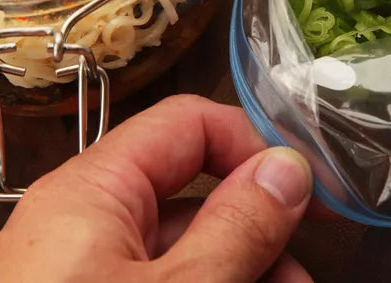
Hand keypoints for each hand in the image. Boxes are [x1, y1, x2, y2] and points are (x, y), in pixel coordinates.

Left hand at [0, 94, 313, 282]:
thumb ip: (240, 225)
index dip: (253, 146)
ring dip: (243, 271)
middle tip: (304, 273)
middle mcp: (84, 226)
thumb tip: (289, 167)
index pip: (188, 124)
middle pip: (193, 195)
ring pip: (185, 251)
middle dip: (258, 229)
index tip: (306, 193)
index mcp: (92, 192)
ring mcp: (85, 277)